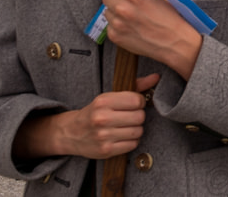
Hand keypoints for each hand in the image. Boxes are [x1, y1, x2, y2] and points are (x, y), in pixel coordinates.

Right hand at [24, 74, 161, 159]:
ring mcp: (103, 136)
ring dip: (135, 129)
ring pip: (138, 131)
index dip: (139, 102)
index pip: (137, 100)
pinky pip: (133, 144)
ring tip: (125, 127)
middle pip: (139, 117)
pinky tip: (122, 137)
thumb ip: (135, 86)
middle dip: (138, 116)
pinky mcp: (106, 151)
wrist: (70, 133)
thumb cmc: (94, 112)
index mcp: (103, 102)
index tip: (133, 105)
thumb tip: (156, 77)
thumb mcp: (109, 97)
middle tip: (129, 116)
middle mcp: (102, 119)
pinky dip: (131, 141)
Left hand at [100, 0, 201, 79]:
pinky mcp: (116, 36)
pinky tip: (131, 27)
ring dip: (116, 12)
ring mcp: (117, 24)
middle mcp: (122, 8)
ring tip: (131, 16)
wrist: (174, 41)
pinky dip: (117, 26)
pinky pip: (109, 26)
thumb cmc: (170, 16)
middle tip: (128, 3)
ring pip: (107, 12)